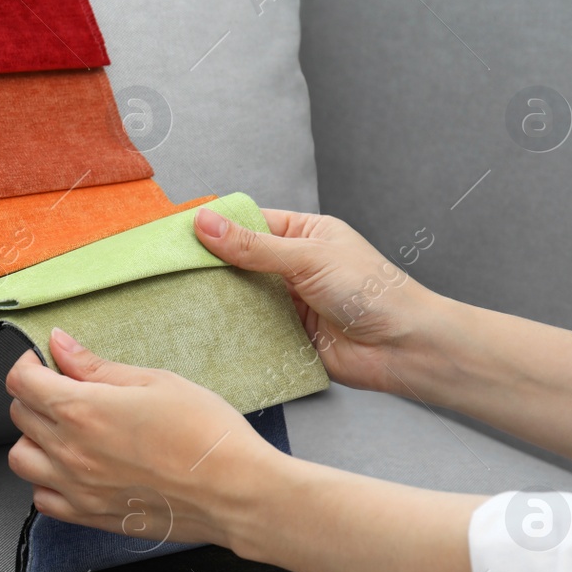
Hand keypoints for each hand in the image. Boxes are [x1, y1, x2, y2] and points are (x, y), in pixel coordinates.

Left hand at [4, 330, 290, 549]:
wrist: (236, 492)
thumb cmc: (207, 436)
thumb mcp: (155, 382)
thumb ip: (98, 366)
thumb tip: (61, 346)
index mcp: (82, 411)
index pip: (22, 382)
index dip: (28, 364)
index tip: (45, 361)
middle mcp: (70, 452)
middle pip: (19, 416)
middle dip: (35, 395)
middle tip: (64, 388)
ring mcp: (77, 489)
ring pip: (21, 460)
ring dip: (34, 439)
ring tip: (64, 430)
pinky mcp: (90, 516)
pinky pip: (42, 500)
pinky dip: (46, 481)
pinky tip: (72, 468)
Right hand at [194, 207, 441, 394]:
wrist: (403, 348)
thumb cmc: (371, 291)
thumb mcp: (308, 258)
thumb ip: (254, 246)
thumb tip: (205, 222)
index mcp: (304, 234)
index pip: (249, 224)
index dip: (215, 228)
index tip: (177, 234)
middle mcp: (293, 266)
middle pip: (239, 262)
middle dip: (209, 267)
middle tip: (167, 270)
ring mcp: (288, 303)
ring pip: (240, 297)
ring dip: (218, 300)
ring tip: (176, 299)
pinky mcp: (285, 336)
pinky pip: (249, 330)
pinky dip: (231, 330)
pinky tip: (203, 328)